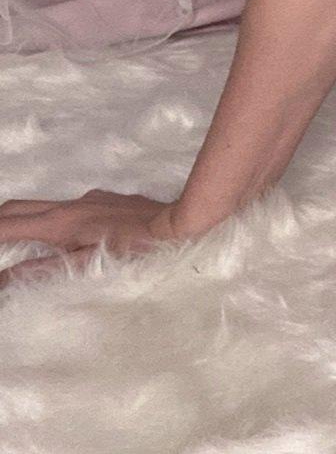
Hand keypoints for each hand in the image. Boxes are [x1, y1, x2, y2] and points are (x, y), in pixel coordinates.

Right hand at [0, 189, 189, 288]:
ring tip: (13, 243)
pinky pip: (67, 207)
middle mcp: (70, 204)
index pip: (8, 224)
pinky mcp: (104, 200)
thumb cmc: (133, 250)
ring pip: (42, 205)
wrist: (176, 225)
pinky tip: (61, 239)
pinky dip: (50, 220)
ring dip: (22, 220)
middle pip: (17, 207)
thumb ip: (42, 270)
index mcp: (60, 222)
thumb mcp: (85, 265)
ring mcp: (88, 199)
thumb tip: (3, 277)